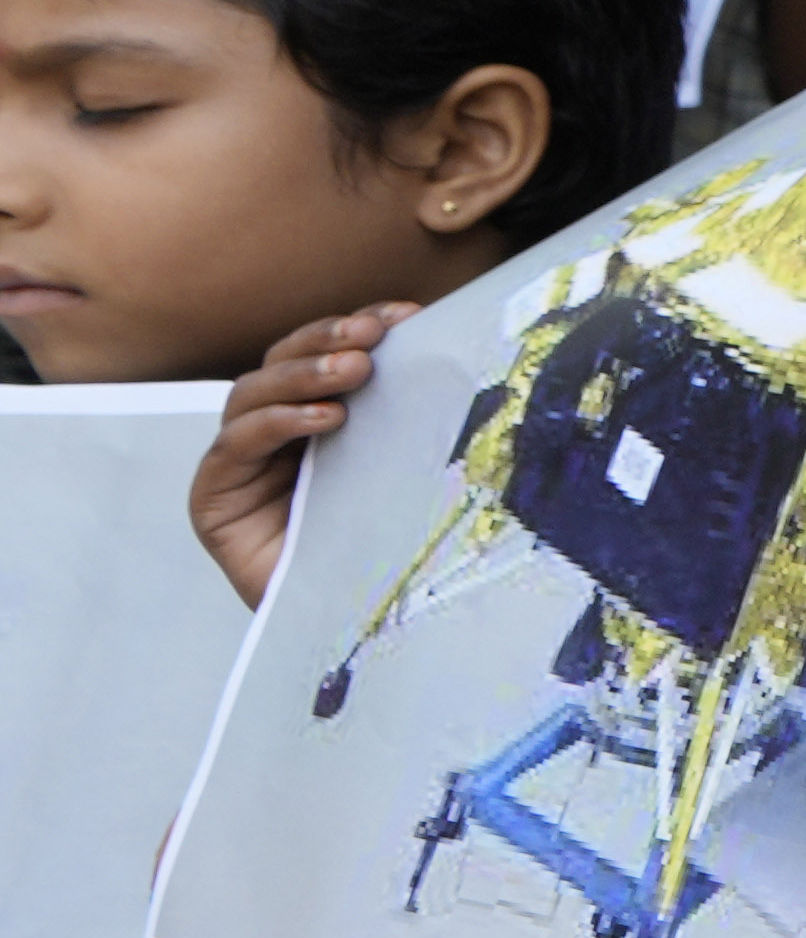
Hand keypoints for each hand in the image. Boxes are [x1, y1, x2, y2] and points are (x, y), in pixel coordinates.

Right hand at [191, 304, 396, 605]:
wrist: (348, 624)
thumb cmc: (383, 549)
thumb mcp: (403, 473)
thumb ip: (409, 423)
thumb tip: (458, 358)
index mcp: (314, 420)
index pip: (326, 357)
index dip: (358, 328)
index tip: (406, 314)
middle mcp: (271, 435)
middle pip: (282, 364)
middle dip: (326, 341)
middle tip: (372, 335)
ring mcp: (239, 464)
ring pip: (253, 394)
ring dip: (303, 374)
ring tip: (354, 371)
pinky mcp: (214, 498)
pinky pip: (235, 446)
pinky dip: (278, 423)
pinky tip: (325, 418)